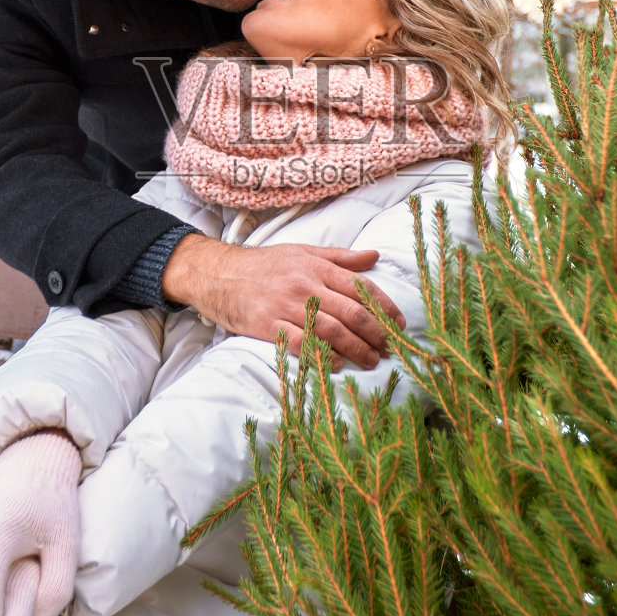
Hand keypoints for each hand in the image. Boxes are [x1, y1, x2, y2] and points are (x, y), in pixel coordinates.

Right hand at [160, 235, 404, 368]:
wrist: (216, 273)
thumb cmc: (263, 264)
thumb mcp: (302, 251)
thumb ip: (339, 257)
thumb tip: (374, 256)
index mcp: (316, 266)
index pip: (361, 287)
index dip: (385, 307)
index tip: (400, 323)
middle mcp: (305, 285)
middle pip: (352, 312)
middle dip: (377, 333)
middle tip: (390, 348)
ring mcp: (286, 306)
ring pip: (332, 330)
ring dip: (357, 348)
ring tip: (372, 360)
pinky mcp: (268, 326)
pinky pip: (302, 343)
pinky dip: (323, 355)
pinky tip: (337, 364)